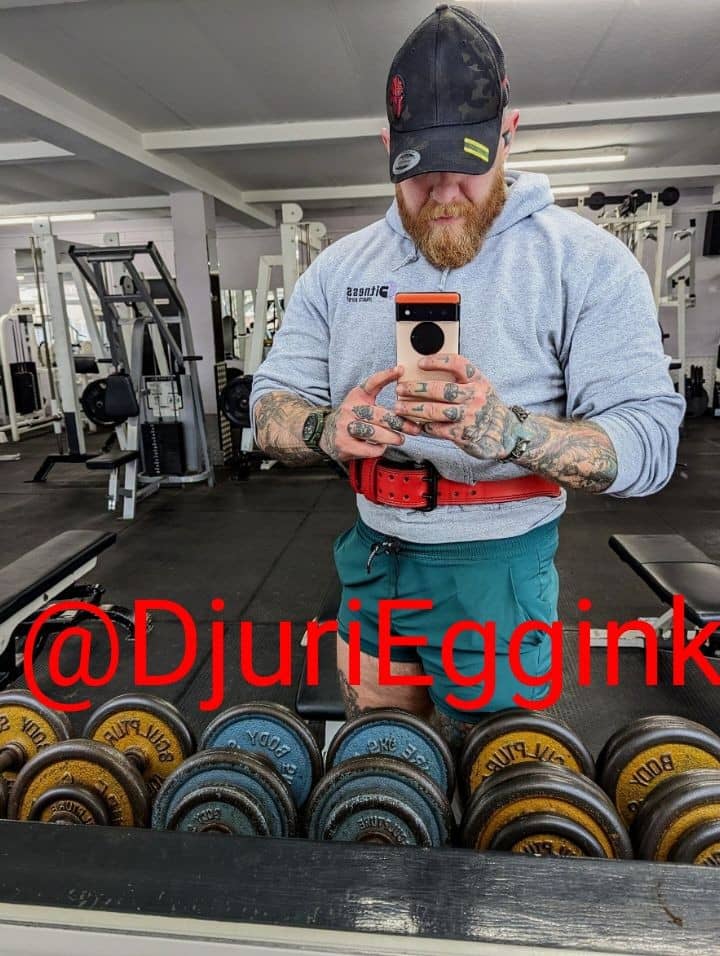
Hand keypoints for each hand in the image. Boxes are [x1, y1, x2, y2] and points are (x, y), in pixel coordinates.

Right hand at [320, 366, 421, 462]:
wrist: (326, 434)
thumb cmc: (352, 418)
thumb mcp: (361, 402)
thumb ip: (379, 399)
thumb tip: (407, 401)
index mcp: (357, 396)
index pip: (371, 383)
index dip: (385, 375)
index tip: (400, 370)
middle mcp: (349, 409)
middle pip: (379, 414)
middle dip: (400, 423)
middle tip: (414, 429)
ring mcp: (345, 427)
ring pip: (374, 433)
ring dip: (391, 438)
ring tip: (400, 439)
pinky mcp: (344, 444)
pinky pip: (367, 449)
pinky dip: (379, 449)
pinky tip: (382, 447)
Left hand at [393, 354, 518, 460]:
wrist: (506, 433)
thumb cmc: (486, 407)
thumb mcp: (480, 388)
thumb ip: (461, 381)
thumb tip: (428, 374)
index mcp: (478, 380)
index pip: (457, 364)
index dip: (437, 362)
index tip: (420, 363)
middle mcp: (474, 396)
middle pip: (440, 389)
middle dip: (416, 388)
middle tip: (400, 388)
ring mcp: (469, 416)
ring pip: (435, 410)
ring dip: (414, 409)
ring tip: (400, 407)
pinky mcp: (463, 434)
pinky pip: (438, 429)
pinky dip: (424, 426)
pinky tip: (417, 423)